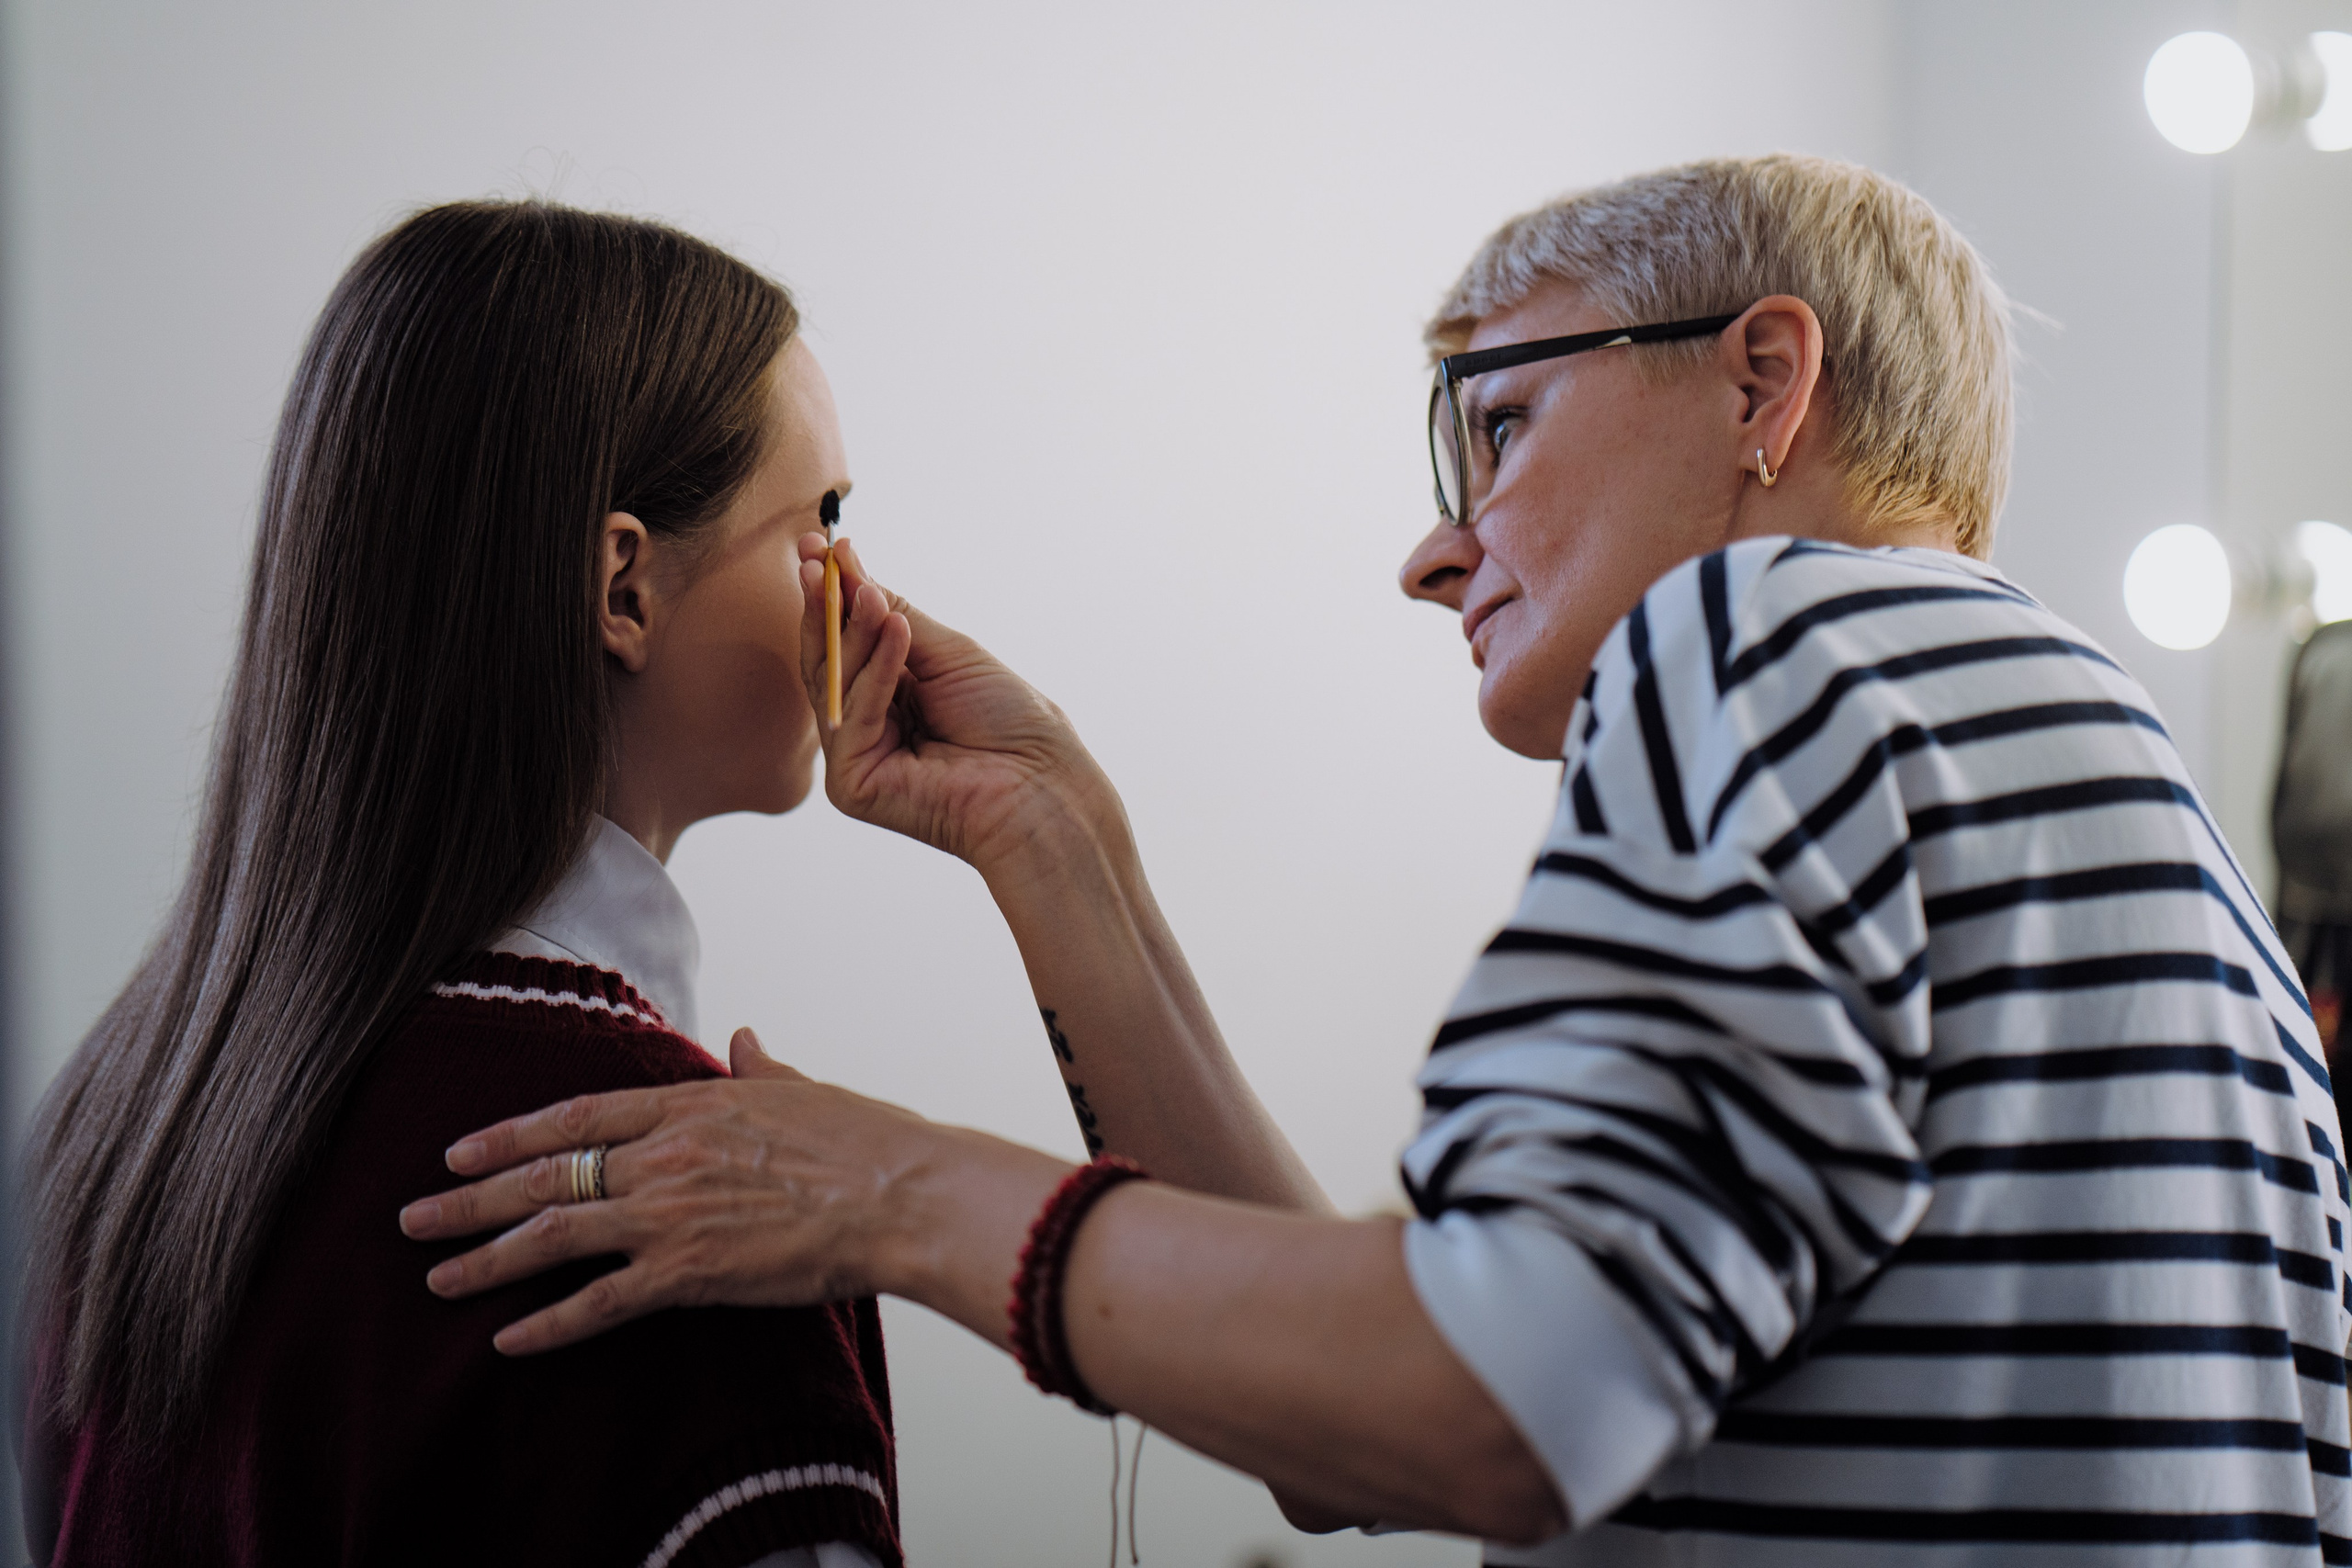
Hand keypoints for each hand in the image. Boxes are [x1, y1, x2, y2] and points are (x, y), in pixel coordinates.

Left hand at [398, 1029, 955, 1353]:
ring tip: (436, 1276)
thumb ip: (759, 1069)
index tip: (459, 1150)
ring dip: (486, 1259)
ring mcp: (669, 1214)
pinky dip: (548, 1323)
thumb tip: (745, 1038)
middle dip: (468, 1199)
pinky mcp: (687, 1272)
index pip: (575, 1117)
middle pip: (544, 1175)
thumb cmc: (864, 1140)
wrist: (900, 1192)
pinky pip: (599, 1302)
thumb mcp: (801, 1089)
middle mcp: (663, 1156)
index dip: (509, 1135)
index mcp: (689, 1104)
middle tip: (410, 1217)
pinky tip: (508, 1340)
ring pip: (553, 1234)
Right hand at [796, 534, 1124, 882]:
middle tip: (819, 560)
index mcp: (890, 695)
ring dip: (851, 631)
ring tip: (866, 592)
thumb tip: (848, 563)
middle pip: (827, 660)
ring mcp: (855, 757)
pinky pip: (855, 716)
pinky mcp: (853, 786)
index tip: (819, 547)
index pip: (845, 642)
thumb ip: (894, 615)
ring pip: (834, 683)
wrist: (1041, 781)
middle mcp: (867, 726)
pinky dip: (876, 672)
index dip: (831, 596)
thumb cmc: (1009, 719)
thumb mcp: (949, 652)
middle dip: (824, 608)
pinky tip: (895, 634)